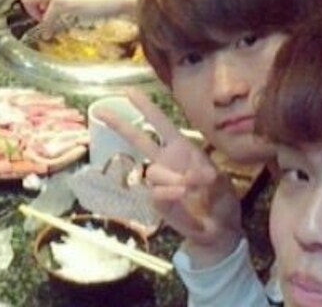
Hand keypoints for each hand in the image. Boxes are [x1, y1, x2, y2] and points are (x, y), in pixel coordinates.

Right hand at [97, 90, 243, 265]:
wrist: (218, 228)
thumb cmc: (220, 198)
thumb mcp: (220, 182)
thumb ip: (206, 176)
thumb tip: (190, 178)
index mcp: (182, 148)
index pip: (161, 124)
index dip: (146, 108)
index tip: (129, 92)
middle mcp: (166, 161)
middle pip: (139, 139)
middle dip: (120, 125)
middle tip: (101, 111)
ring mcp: (160, 181)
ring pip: (152, 171)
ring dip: (171, 178)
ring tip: (188, 187)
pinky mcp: (157, 201)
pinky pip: (156, 192)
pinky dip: (169, 192)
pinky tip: (181, 194)